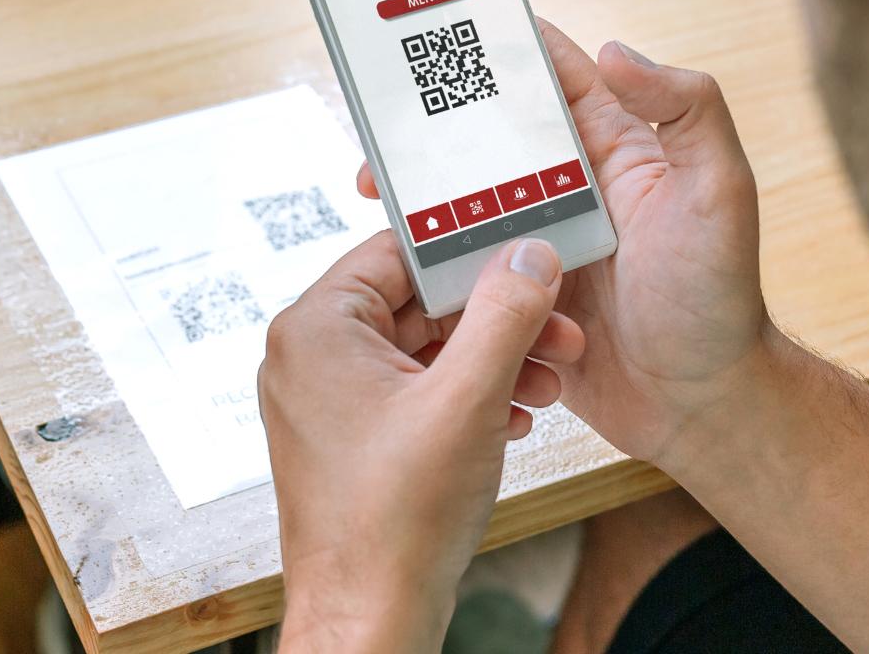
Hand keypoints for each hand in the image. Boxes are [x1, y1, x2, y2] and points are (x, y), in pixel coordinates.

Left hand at [261, 233, 584, 651]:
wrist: (370, 619)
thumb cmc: (395, 522)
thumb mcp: (468, 399)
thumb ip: (503, 314)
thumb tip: (528, 254)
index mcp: (317, 329)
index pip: (397, 252)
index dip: (469, 251)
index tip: (526, 252)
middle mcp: (311, 357)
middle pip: (417, 302)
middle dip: (496, 317)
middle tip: (557, 329)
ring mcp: (327, 401)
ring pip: (423, 350)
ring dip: (491, 359)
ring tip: (550, 380)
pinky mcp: (350, 439)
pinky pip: (414, 392)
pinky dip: (467, 396)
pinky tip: (516, 416)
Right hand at [355, 22, 772, 465]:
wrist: (699, 407)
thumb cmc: (719, 299)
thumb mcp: (720, 190)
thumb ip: (688, 111)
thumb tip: (615, 50)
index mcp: (617, 151)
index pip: (558, 81)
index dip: (510, 50)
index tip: (453, 25)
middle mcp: (574, 190)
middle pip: (494, 139)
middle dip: (440, 124)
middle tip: (386, 118)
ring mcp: (540, 245)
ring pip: (467, 203)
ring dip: (424, 193)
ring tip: (376, 188)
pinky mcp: (516, 297)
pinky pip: (463, 269)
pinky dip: (432, 261)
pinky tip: (398, 257)